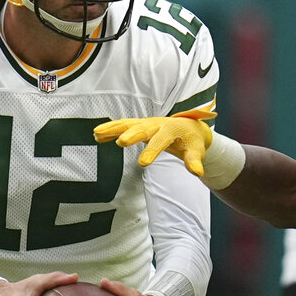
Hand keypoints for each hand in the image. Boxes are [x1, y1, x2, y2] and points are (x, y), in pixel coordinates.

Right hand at [94, 110, 215, 176]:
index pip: (161, 140)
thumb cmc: (192, 141)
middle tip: (121, 142)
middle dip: (132, 135)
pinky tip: (97, 135)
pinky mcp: (139, 125)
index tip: (142, 164)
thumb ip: (194, 161)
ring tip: (97, 134)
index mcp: (171, 129)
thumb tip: (198, 173)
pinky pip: (123, 126)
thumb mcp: (196, 150)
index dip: (152, 151)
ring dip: (113, 128)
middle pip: (143, 128)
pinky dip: (111, 129)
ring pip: (128, 124)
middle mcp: (157, 124)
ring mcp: (146, 123)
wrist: (189, 127)